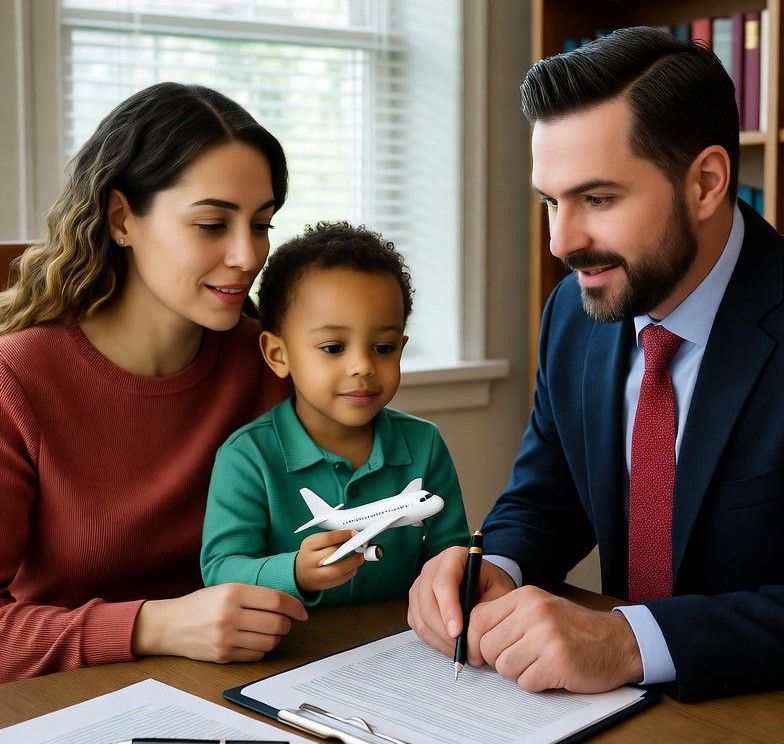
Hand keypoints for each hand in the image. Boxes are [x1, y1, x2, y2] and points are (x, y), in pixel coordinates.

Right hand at [132, 583, 306, 662]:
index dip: (294, 607)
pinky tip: (256, 641)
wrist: (169, 625)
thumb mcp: (226, 588)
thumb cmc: (201, 604)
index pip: (276, 601)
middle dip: (286, 624)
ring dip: (276, 638)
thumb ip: (255, 595)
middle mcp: (230, 615)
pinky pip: (256, 655)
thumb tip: (287, 604)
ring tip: (270, 632)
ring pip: (269, 642)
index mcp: (233, 593)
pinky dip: (262, 649)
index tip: (301, 611)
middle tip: (285, 621)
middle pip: (276, 623)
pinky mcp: (222, 656)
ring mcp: (225, 638)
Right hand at [295, 529, 363, 592]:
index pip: (327, 538)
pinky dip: (349, 573)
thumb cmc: (311, 553)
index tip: (354, 533)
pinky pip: (339, 580)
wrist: (299, 573)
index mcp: (308, 545)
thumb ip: (330, 539)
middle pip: (333, 554)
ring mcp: (315, 575)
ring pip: (337, 569)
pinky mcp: (322, 585)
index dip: (343, 535)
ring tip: (360, 558)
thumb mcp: (315, 542)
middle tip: (360, 545)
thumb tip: (351, 536)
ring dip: (352, 563)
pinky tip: (354, 567)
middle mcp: (310, 560)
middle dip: (350, 548)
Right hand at [407, 546, 514, 655]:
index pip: (443, 582)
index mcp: (453, 557)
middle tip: (463, 650)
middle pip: (427, 601)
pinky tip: (451, 647)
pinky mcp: (416, 604)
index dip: (448, 608)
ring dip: (439, 639)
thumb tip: (471, 630)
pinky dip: (433, 641)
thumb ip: (488, 607)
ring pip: (421, 616)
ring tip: (461, 652)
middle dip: (444, 630)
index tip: (458, 632)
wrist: (486, 587)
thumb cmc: (494, 587)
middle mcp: (432, 568)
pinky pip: (417, 626)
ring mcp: (420, 585)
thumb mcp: (500, 592)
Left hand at [467, 585, 642, 692]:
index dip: (474, 641)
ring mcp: (547, 637)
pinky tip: (551, 672)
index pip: (478, 618)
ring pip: (504, 667)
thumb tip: (472, 640)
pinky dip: (536, 683)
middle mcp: (534, 613)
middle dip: (498, 660)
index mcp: (526, 597)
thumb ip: (507, 619)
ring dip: (518, 673)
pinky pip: (526, 682)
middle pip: (488, 646)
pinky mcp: (558, 662)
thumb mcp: (539, 609)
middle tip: (520, 659)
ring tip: (538, 663)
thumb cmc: (574, 628)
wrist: (617, 641)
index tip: (479, 653)